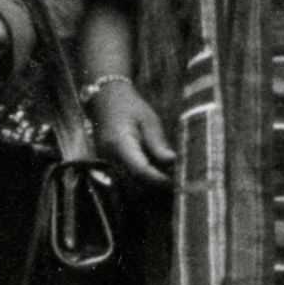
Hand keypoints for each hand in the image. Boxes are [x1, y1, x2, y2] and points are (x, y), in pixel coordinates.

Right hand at [86, 71, 173, 189]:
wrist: (105, 100)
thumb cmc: (129, 106)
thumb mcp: (149, 120)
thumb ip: (158, 143)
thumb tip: (173, 162)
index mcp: (120, 143)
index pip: (140, 170)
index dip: (160, 179)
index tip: (178, 181)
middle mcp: (110, 158)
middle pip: (135, 183)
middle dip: (157, 185)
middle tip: (178, 180)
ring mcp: (106, 163)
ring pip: (130, 185)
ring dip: (149, 184)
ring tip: (170, 177)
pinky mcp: (109, 166)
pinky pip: (126, 179)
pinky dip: (142, 180)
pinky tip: (157, 173)